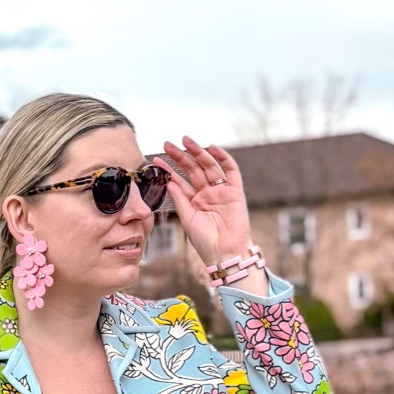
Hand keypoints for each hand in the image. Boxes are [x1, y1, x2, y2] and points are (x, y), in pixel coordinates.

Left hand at [160, 138, 253, 270]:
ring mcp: (221, 191)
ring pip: (209, 166)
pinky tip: (212, 148)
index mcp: (194, 201)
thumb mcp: (188, 219)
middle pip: (193, 170)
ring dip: (198, 152)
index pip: (180, 181)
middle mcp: (207, 194)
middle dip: (181, 156)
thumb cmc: (205, 242)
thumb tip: (169, 182)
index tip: (157, 160)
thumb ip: (179, 199)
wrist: (225, 253)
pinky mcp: (236, 192)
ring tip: (186, 141)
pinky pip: (231, 171)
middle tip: (168, 144)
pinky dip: (223, 158)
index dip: (169, 170)